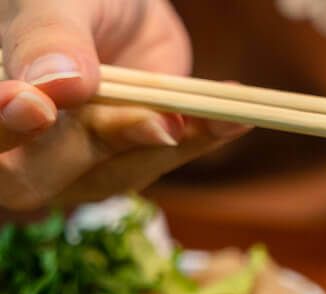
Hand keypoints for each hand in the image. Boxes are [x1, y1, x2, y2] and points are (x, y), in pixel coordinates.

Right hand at [0, 0, 248, 210]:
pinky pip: (164, 159)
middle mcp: (24, 147)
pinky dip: (202, 137)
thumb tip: (57, 87)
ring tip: (218, 113)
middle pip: (43, 177)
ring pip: (116, 174)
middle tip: (158, 119)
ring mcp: (80, 161)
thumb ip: (47, 38)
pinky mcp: (131, 157)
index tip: (34, 106)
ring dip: (169, 145)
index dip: (0, 130)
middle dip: (104, 142)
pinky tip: (235, 118)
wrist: (118, 1)